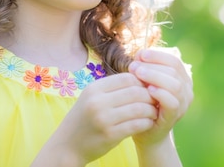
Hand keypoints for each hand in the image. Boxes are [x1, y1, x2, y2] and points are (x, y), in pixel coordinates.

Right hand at [38, 72, 156, 164]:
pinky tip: (148, 123)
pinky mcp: (110, 135)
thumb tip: (141, 77)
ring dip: (150, 110)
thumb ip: (113, 88)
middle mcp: (98, 102)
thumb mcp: (92, 97)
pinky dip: (146, 123)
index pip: (127, 78)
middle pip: (135, 92)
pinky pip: (136, 125)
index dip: (142, 81)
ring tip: (154, 112)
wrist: (67, 146)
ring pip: (138, 108)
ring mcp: (103, 119)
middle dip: (150, 95)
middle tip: (157, 100)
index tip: (149, 88)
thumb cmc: (84, 118)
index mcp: (94, 89)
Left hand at [128, 48, 193, 146]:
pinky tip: (147, 90)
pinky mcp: (176, 115)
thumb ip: (145, 68)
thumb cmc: (145, 104)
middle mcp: (186, 89)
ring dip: (155, 76)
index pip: (174, 60)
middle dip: (152, 65)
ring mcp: (183, 103)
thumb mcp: (145, 82)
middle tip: (134, 66)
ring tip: (137, 74)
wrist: (147, 133)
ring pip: (175, 84)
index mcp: (182, 78)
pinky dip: (160, 93)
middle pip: (174, 70)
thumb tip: (139, 54)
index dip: (157, 55)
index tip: (139, 54)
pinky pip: (172, 102)